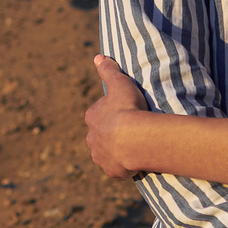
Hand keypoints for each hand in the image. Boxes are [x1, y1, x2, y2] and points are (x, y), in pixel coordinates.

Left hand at [83, 56, 151, 179]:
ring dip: (117, 151)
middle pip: (101, 135)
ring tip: (134, 147)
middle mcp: (92, 138)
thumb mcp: (120, 83)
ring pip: (107, 153)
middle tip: (131, 131)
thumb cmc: (128, 108)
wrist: (135, 138)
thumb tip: (97, 56)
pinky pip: (117, 169)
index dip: (113, 113)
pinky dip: (124, 167)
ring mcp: (101, 156)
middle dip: (112, 134)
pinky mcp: (112, 171)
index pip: (100, 113)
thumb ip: (108, 70)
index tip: (126, 112)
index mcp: (92, 117)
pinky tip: (135, 162)